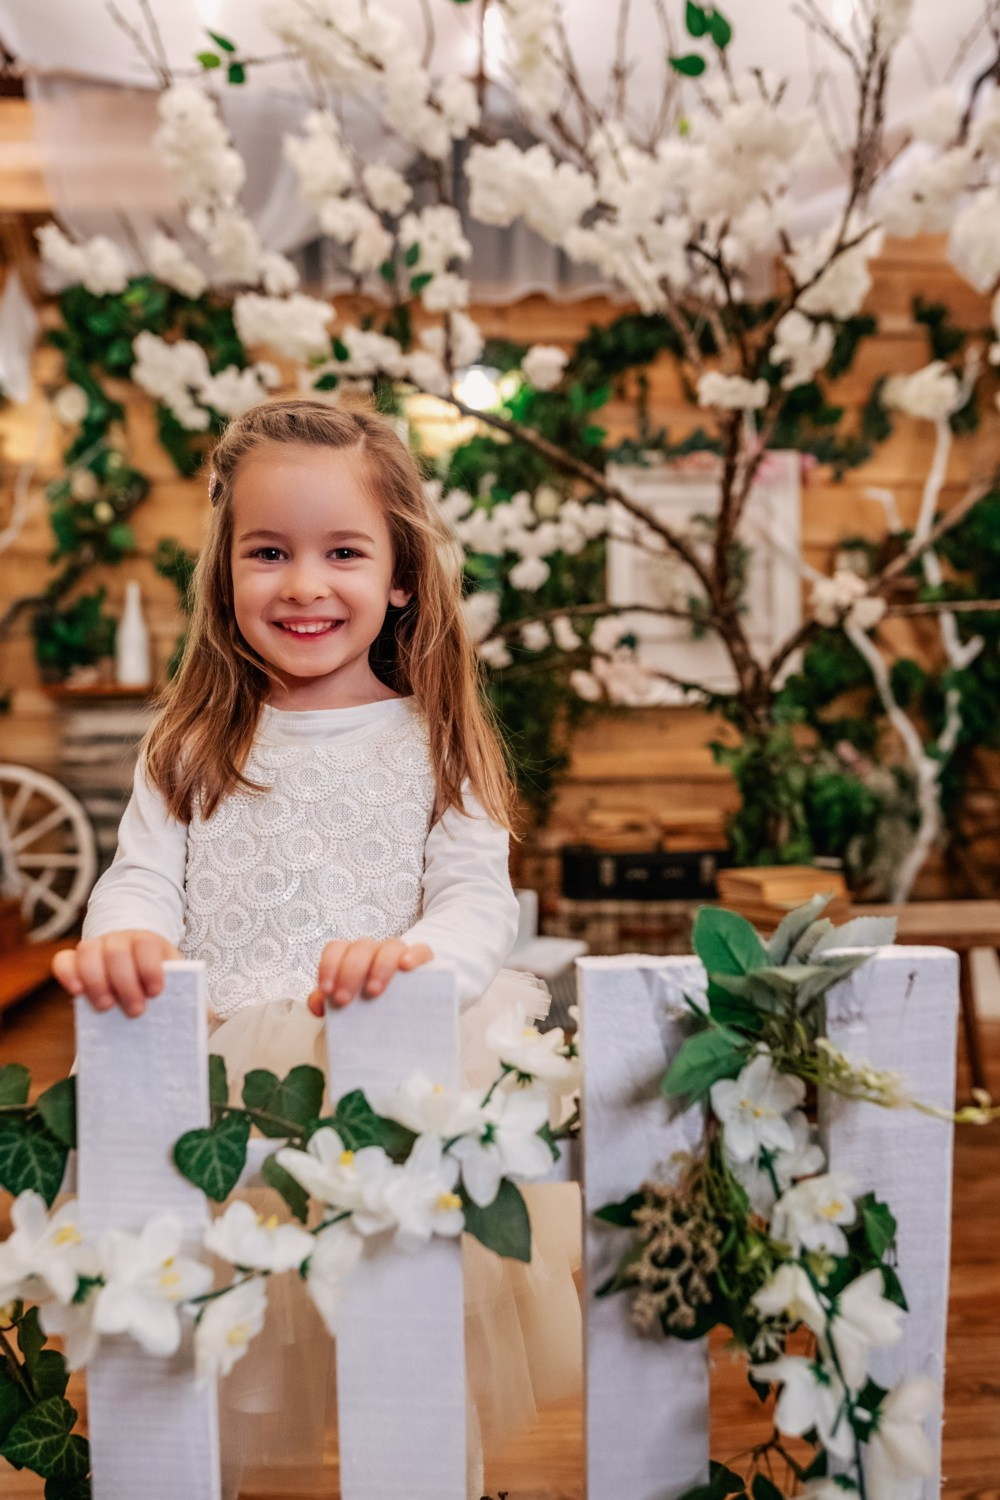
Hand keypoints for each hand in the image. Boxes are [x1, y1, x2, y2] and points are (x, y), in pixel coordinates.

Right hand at [51, 930, 182, 1017]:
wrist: (131, 961)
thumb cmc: (155, 977)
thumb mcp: (175, 980)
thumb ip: (189, 995)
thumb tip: (210, 1016)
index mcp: (149, 942)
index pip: (147, 944)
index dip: (150, 966)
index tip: (156, 991)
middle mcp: (120, 939)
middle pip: (117, 950)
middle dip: (125, 981)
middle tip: (135, 1010)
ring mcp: (95, 947)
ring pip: (88, 951)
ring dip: (96, 980)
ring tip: (106, 1006)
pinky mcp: (74, 959)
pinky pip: (63, 960)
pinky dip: (67, 974)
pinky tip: (76, 993)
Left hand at [308, 938, 433, 1016]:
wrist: (404, 1004)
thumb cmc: (368, 1002)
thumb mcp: (348, 1001)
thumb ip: (327, 1001)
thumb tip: (317, 1005)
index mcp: (351, 956)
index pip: (336, 948)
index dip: (328, 966)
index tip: (327, 991)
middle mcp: (374, 950)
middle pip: (361, 948)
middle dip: (350, 973)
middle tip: (345, 1000)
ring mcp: (398, 953)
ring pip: (390, 946)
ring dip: (380, 966)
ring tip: (373, 991)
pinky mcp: (422, 959)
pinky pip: (420, 949)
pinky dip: (413, 956)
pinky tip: (406, 967)